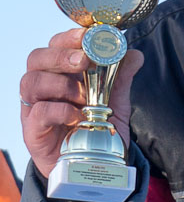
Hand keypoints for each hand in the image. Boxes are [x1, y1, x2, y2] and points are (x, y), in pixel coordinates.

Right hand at [19, 28, 143, 177]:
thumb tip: (135, 54)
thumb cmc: (96, 129)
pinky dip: (58, 110)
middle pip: (37, 58)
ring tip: (83, 95)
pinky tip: (76, 115)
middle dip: (60, 55)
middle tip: (84, 60)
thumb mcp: (114, 102)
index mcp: (60, 73)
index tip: (88, 34)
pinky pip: (38, 112)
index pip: (55, 45)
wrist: (92, 167)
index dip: (69, 37)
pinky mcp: (33, 131)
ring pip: (31, 81)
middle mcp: (43, 86)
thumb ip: (121, 78)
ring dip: (60, 83)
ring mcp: (34, 108)